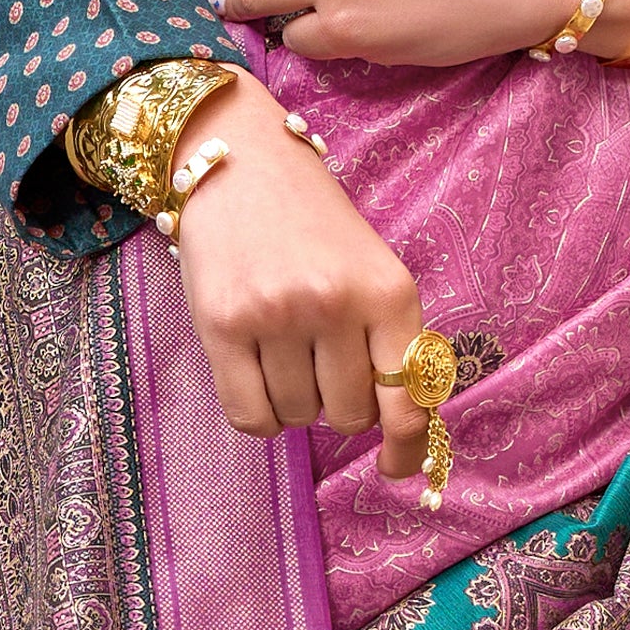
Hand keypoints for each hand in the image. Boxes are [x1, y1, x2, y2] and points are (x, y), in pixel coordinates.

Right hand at [167, 85, 439, 479]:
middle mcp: (335, 302)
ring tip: (282, 347)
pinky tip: (255, 377)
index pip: (407, 398)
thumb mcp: (368, 269)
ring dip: (293, 400)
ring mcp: (276, 314)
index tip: (393, 468)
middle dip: (337, 404)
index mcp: (389, 290)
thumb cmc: (310, 226)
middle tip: (319, 361)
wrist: (239, 161)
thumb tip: (396, 433)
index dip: (404, 447)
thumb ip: (387, 341)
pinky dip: (258, 414)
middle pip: (348, 415)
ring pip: (297, 416)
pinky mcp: (222, 324)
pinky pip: (250, 416)